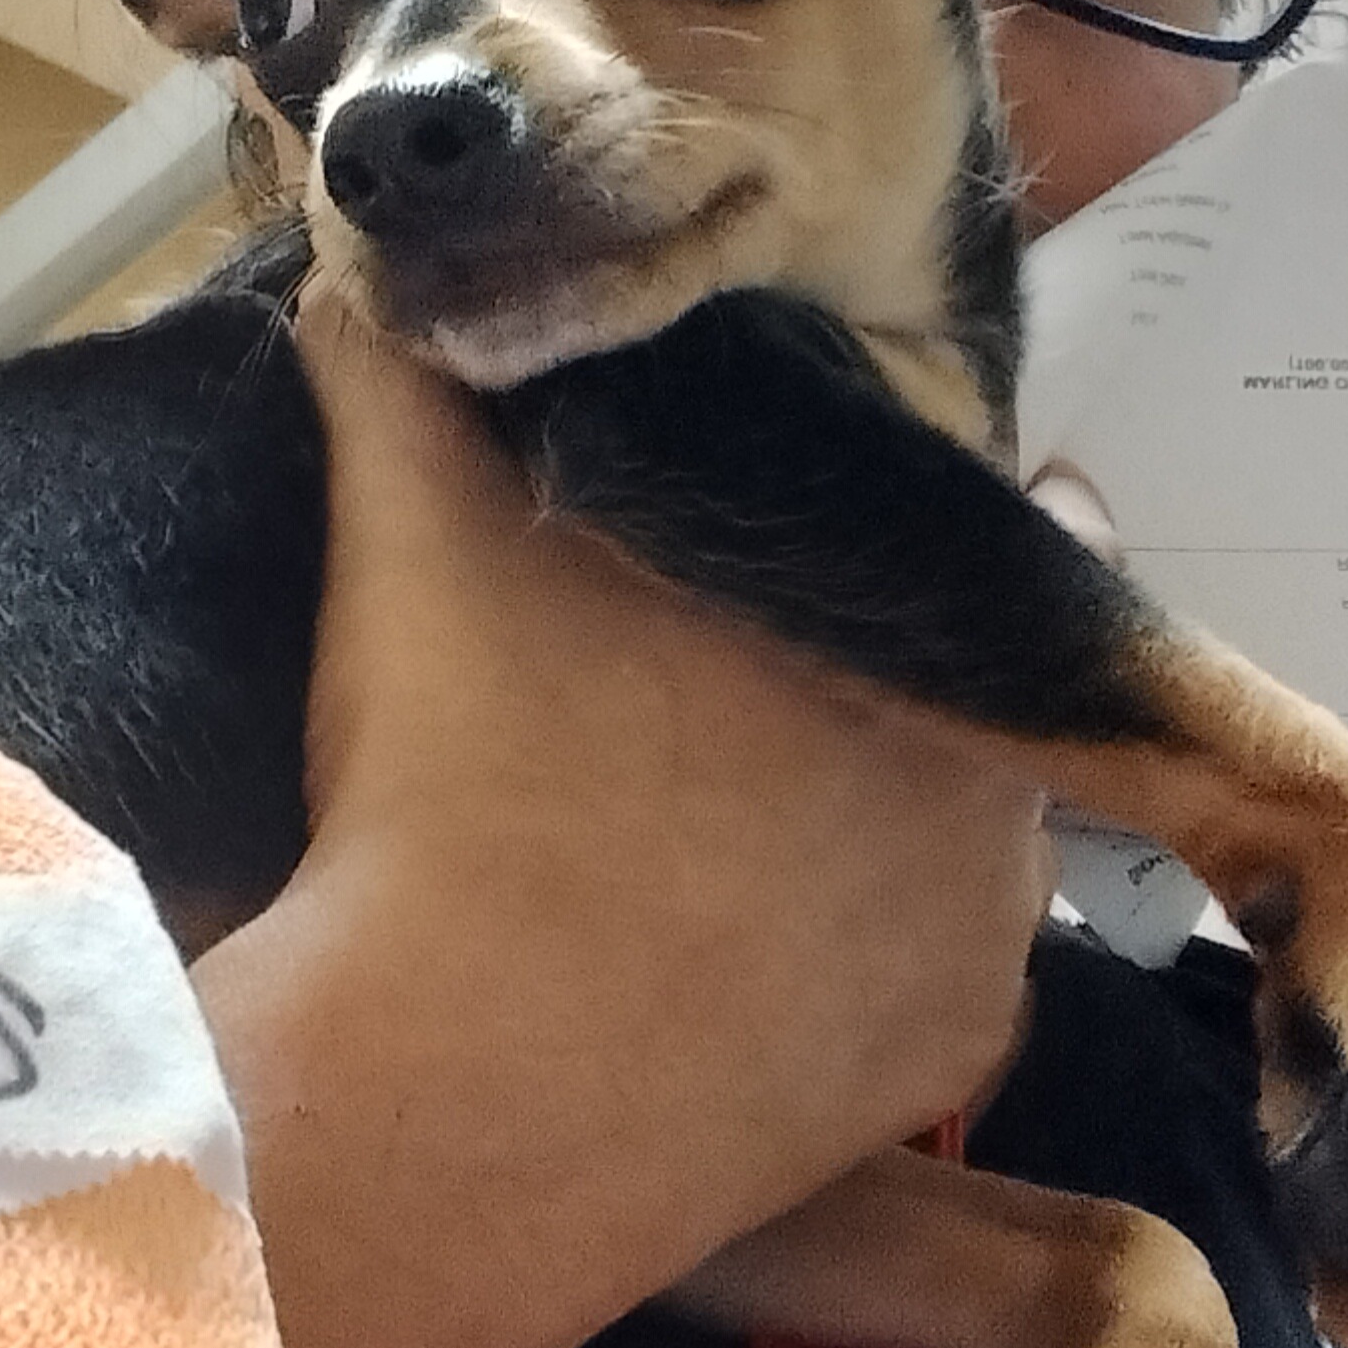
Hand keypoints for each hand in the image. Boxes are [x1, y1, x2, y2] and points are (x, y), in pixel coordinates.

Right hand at [192, 291, 1054, 1347]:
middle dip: (859, 669)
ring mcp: (992, 915)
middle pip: (946, 673)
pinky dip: (854, 970)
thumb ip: (400, 373)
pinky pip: (927, 982)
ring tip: (715, 836)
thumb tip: (356, 266)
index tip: (772, 547)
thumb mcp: (408, 529)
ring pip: (951, 830)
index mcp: (887, 588)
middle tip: (715, 704)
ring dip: (866, 819)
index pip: (947, 502)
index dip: (860, 510)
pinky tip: (741, 959)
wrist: (452, 1082)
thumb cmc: (452, 775)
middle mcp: (988, 740)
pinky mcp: (955, 1049)